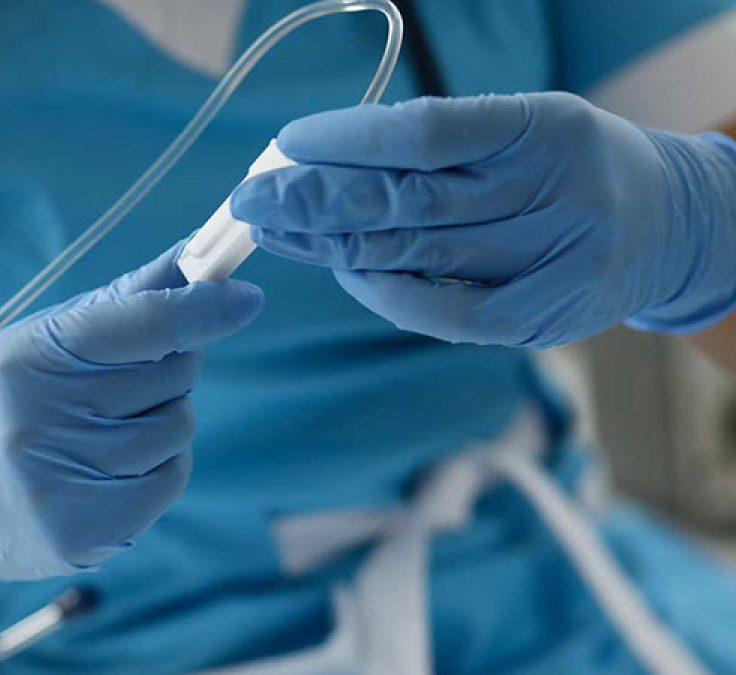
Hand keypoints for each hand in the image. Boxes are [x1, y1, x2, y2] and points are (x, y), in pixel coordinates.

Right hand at [0, 244, 263, 658]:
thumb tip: (195, 258)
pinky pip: (169, 481)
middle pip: (171, 375)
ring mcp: (60, 482)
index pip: (140, 323)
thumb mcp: (34, 343)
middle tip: (126, 378)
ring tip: (104, 428)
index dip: (201, 308)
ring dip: (162, 421)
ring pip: (176, 429)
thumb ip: (120, 304)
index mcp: (29, 358)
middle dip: (169, 367)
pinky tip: (113, 467)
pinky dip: (159, 468)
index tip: (243, 298)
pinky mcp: (81, 532)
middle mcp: (41, 420)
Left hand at [232, 93, 735, 347]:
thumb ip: (441, 143)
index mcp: (544, 126)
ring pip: (414, 254)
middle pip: (408, 199)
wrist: (667, 225)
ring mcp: (549, 262)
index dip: (349, 140)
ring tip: (274, 229)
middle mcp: (552, 193)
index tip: (289, 144)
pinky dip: (384, 292)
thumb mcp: (523, 127)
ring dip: (332, 244)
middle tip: (252, 197)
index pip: (426, 132)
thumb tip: (325, 159)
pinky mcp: (537, 320)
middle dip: (317, 200)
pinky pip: (442, 312)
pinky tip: (341, 270)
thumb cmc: (568, 166)